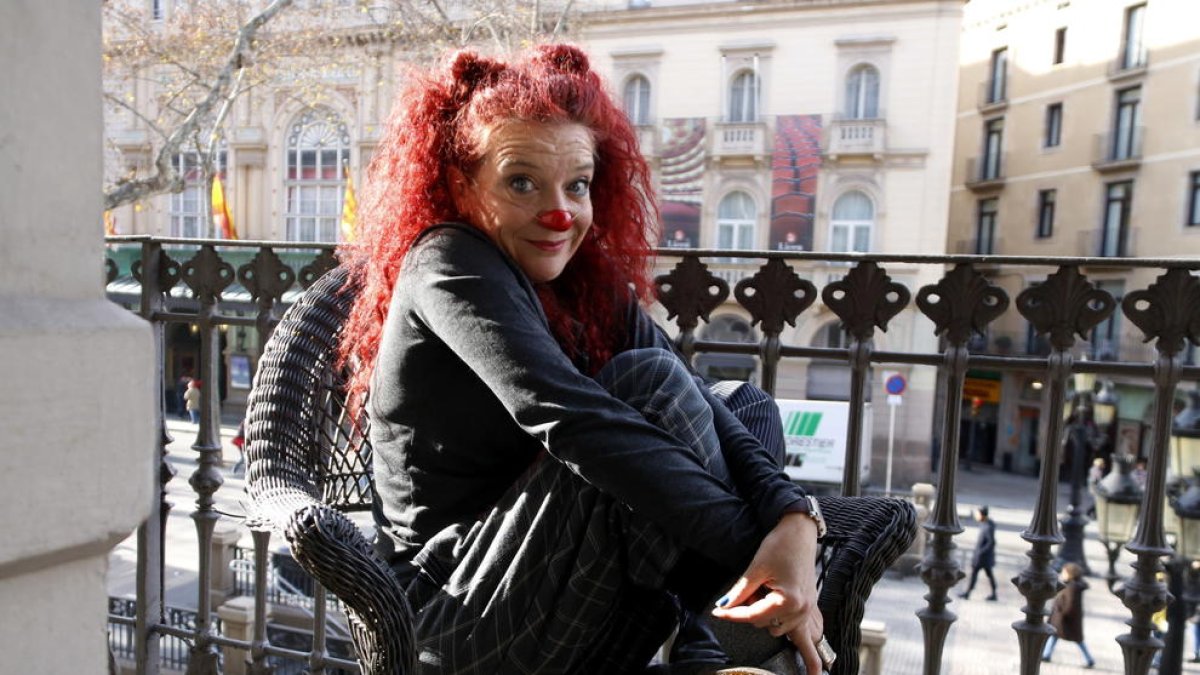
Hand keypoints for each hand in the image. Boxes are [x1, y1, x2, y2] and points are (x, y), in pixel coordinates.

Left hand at [710, 513, 824, 673]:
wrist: (801, 532)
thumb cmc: (781, 545)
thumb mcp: (756, 568)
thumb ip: (740, 592)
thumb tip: (724, 606)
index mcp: (788, 601)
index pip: (753, 616)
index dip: (732, 614)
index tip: (717, 613)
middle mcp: (800, 610)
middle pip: (763, 623)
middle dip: (750, 608)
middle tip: (749, 586)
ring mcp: (806, 609)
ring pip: (773, 625)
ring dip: (762, 611)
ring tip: (761, 587)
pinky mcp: (807, 605)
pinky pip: (785, 619)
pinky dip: (773, 610)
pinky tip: (770, 591)